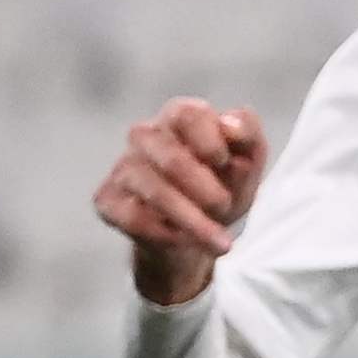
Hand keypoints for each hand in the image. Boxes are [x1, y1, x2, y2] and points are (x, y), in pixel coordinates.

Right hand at [94, 98, 266, 305]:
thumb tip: (231, 126)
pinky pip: (134, 218)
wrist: (198, 235)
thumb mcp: (249, 164)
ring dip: (194, 221)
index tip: (225, 162)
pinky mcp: (108, 201)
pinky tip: (185, 242)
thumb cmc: (223, 187)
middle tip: (225, 207)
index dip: (210, 141)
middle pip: (171, 158)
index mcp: (179, 119)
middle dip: (207, 191)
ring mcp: (123, 168)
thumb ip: (248, 137)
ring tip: (221, 243)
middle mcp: (145, 137)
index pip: (187, 114)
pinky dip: (167, 235)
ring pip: (154, 191)